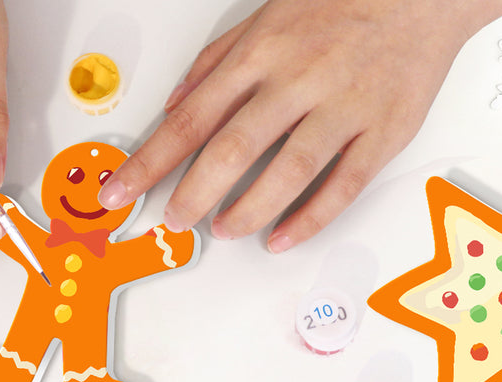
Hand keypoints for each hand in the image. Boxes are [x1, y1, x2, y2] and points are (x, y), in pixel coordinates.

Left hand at [97, 0, 501, 250]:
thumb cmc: (339, 6)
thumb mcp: (264, 19)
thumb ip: (215, 64)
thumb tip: (174, 106)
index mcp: (260, 54)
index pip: (190, 119)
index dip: (150, 162)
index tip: (120, 193)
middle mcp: (298, 81)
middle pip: (232, 148)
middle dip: (193, 192)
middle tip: (174, 220)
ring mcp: (342, 108)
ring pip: (288, 171)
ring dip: (248, 209)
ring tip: (223, 229)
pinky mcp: (382, 132)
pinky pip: (341, 186)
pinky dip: (308, 219)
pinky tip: (280, 239)